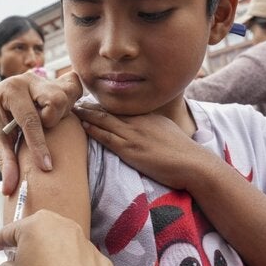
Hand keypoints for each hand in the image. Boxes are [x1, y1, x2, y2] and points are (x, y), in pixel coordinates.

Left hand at [0, 71, 81, 194]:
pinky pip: (72, 87)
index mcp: (11, 89)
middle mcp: (29, 79)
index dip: (39, 145)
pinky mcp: (53, 81)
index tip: (46, 167)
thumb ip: (5, 162)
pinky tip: (58, 113)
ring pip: (67, 93)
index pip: (30, 119)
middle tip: (40, 130)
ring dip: (61, 112)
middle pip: (56, 99)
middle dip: (51, 120)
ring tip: (46, 122)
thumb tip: (11, 188)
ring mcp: (43, 78)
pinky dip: (70, 101)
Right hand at [0, 210, 114, 265]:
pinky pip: (82, 260)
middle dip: (29, 243)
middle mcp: (65, 229)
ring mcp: (87, 245)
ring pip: (64, 243)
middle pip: (41, 230)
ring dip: (53, 254)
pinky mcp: (103, 264)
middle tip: (17, 258)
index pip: (12, 230)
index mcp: (38, 227)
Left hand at [73, 103, 219, 190]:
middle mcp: (138, 122)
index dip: (101, 104)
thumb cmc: (183, 152)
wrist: (193, 164)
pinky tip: (83, 125)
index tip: (88, 101)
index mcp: (146, 116)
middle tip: (74, 100)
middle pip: (108, 110)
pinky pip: (107, 137)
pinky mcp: (130, 149)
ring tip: (72, 110)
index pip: (119, 108)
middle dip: (89, 105)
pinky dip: (93, 129)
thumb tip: (145, 127)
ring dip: (86, 114)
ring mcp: (133, 135)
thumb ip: (152, 126)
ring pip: (104, 120)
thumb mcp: (166, 131)